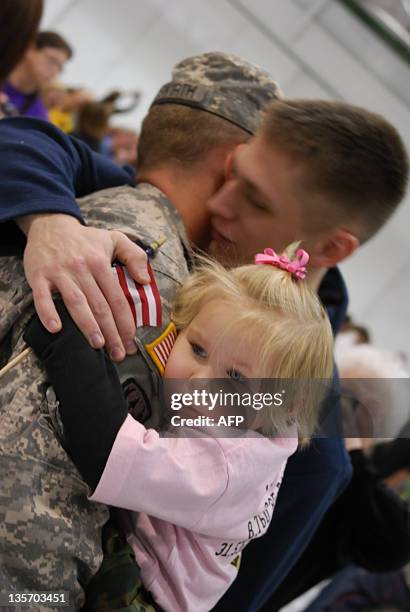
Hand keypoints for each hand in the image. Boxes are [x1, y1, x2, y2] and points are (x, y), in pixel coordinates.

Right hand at [18, 213, 149, 360]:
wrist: (50, 225)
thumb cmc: (86, 239)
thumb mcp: (115, 239)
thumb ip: (135, 257)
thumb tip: (145, 280)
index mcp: (101, 263)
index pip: (117, 298)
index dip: (125, 322)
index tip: (131, 341)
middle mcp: (82, 269)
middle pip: (99, 305)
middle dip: (111, 332)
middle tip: (118, 353)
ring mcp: (60, 273)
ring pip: (76, 303)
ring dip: (87, 325)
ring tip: (98, 344)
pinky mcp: (39, 276)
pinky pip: (42, 297)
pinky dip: (48, 313)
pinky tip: (55, 329)